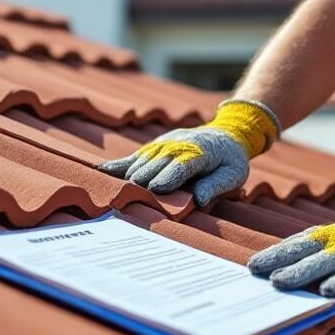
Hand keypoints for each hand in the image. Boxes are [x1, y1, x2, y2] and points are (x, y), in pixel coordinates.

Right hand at [99, 99, 279, 205]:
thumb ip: (216, 185)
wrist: (227, 134)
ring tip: (113, 191)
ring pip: (144, 159)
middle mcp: (179, 144)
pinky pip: (135, 156)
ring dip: (130, 174)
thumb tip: (199, 200)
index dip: (168, 176)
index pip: (182, 164)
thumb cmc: (231, 160)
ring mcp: (164, 143)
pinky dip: (119, 164)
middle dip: (145, 179)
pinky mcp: (155, 146)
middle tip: (129, 197)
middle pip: (158, 163)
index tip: (155, 189)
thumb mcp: (234, 174)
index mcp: (201, 152)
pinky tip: (100, 171)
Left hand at [247, 175, 334, 296]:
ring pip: (326, 262)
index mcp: (329, 235)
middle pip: (305, 251)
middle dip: (279, 262)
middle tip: (256, 273)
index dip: (274, 253)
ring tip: (281, 282)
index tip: (251, 266)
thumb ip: (319, 253)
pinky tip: (328, 291)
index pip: (296, 243)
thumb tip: (283, 270)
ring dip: (302, 272)